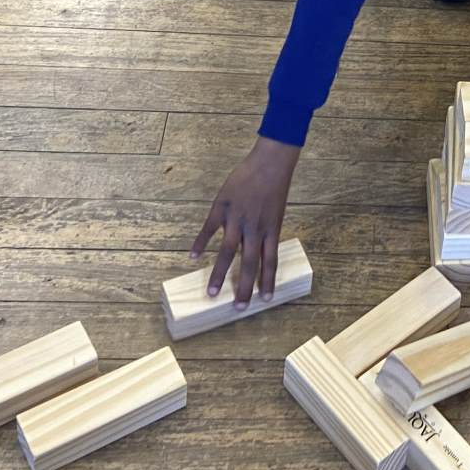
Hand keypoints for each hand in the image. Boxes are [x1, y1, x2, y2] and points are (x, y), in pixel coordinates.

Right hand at [189, 137, 299, 305]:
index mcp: (271, 229)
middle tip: (237, 308)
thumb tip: (257, 251)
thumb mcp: (276, 212)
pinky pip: (209, 229)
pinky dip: (200, 244)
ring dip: (218, 274)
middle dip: (243, 286)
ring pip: (228, 252)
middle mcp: (255, 227)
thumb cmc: (275, 186)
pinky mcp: (222, 206)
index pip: (270, 261)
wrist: (270, 162)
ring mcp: (237, 217)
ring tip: (211, 293)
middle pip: (249, 262)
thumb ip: (265, 231)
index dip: (268, 281)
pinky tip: (193, 258)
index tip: (264, 300)